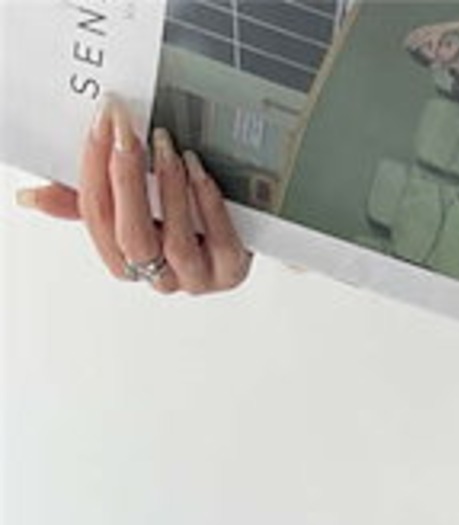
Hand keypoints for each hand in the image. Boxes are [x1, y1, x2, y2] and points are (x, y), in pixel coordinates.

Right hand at [13, 93, 253, 294]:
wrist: (241, 230)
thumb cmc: (182, 217)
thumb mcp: (133, 206)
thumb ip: (88, 202)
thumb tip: (31, 197)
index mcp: (126, 260)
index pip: (98, 220)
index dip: (94, 171)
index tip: (100, 126)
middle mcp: (159, 277)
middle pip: (132, 238)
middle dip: (125, 181)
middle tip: (127, 134)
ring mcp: (197, 278)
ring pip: (175, 243)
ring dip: (166, 188)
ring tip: (165, 145)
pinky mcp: (231, 271)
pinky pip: (219, 241)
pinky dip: (206, 201)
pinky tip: (197, 169)